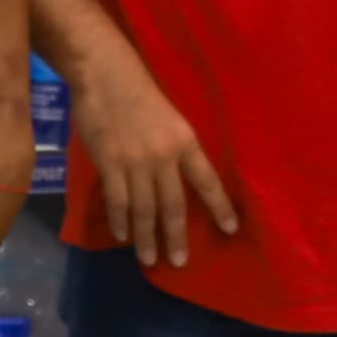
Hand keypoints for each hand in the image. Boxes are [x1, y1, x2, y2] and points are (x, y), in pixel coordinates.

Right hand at [70, 51, 237, 268]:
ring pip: (144, 209)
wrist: (106, 75)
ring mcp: (135, 162)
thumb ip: (174, 148)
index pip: (207, 181)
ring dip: (146, 237)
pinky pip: (118, 200)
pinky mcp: (110, 164)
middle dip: (176, 236)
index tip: (230, 229)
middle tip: (179, 262)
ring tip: (150, 259)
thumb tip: (177, 179)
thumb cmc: (140, 92)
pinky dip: (120, 221)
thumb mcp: (170, 119)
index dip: (220, 206)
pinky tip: (123, 235)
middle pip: (174, 204)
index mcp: (185, 141)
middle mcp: (164, 157)